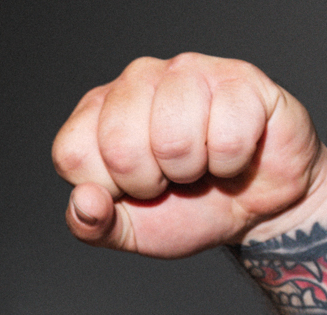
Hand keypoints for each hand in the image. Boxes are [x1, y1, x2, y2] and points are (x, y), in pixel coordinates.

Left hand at [52, 54, 326, 257]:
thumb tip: (83, 201)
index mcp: (97, 113)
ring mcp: (187, 72)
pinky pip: (227, 136)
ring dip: (193, 169)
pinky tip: (233, 152)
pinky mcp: (238, 78)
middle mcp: (136, 80)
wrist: (255, 210)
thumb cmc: (188, 209)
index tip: (133, 188)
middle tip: (173, 177)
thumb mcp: (129, 231)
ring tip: (203, 162)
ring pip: (173, 138)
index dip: (107, 188)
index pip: (72, 152)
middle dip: (151, 182)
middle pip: (120, 145)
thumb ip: (92, 225)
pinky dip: (232, 162)